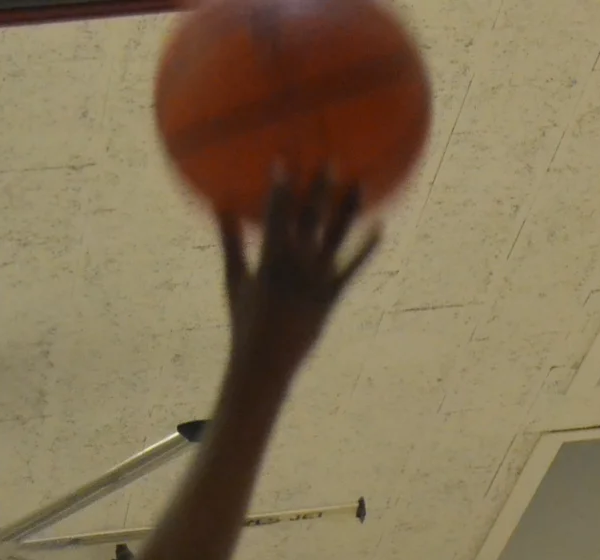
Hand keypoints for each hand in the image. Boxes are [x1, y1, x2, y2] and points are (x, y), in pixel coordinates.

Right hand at [220, 171, 380, 374]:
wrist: (266, 361)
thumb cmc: (245, 320)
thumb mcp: (234, 279)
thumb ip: (230, 241)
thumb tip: (219, 204)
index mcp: (270, 259)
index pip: (274, 216)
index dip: (280, 188)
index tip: (284, 160)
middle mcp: (297, 265)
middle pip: (310, 219)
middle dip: (319, 189)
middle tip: (331, 158)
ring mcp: (318, 280)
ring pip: (336, 238)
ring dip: (349, 209)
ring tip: (361, 182)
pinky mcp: (332, 295)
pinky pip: (353, 267)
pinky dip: (367, 248)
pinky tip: (380, 227)